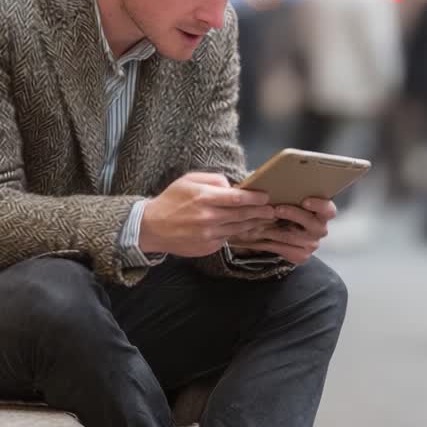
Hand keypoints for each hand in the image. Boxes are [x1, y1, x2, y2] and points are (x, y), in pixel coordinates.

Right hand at [139, 172, 276, 257]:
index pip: (237, 198)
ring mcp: (208, 234)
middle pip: (242, 215)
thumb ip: (213, 180)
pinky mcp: (207, 247)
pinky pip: (228, 238)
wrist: (152, 227)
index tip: (266, 196)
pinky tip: (246, 228)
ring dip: (253, 223)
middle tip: (273, 210)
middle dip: (260, 212)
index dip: (255, 197)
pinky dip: (238, 233)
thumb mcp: (189, 180)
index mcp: (204, 198)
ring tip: (264, 219)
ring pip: (238, 229)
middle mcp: (208, 217)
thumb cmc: (172, 200)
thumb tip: (233, 185)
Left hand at [227, 197, 336, 264]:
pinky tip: (261, 236)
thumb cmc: (281, 205)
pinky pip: (288, 251)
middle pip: (316, 225)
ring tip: (263, 221)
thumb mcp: (286, 195)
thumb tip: (277, 178)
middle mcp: (319, 228)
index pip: (329, 210)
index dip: (320, 205)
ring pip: (298, 239)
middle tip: (278, 209)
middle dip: (295, 215)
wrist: (270, 227)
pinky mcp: (300, 255)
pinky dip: (273, 243)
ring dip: (279, 230)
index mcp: (322, 212)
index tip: (305, 200)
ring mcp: (311, 243)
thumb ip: (288, 189)